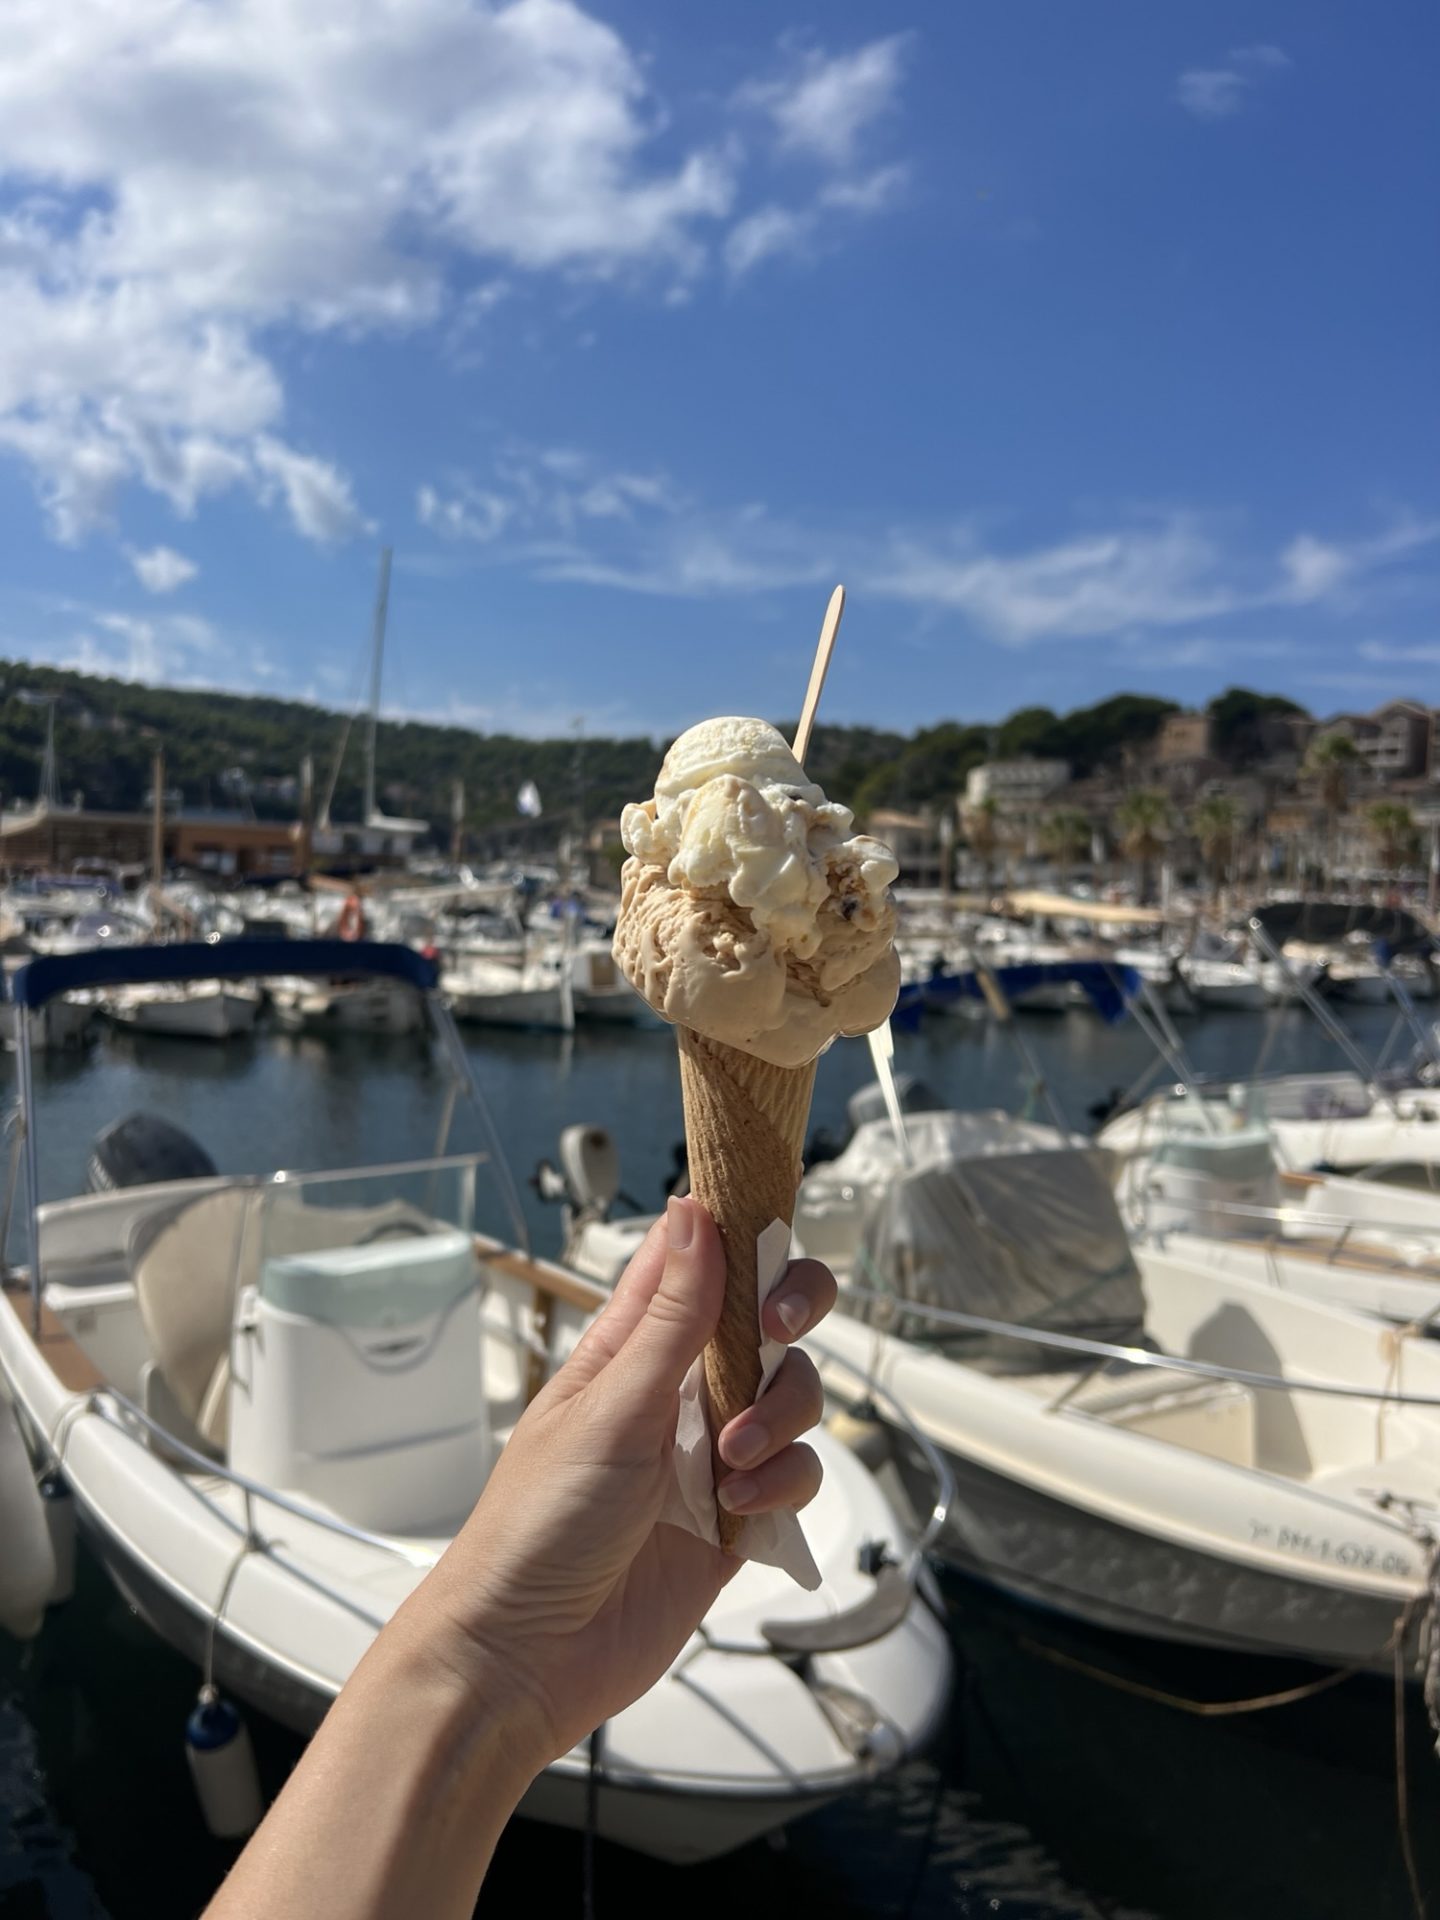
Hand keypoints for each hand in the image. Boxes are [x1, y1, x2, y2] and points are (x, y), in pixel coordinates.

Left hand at [413, 1196, 837, 1767]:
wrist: (527, 1657)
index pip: (696, 1261)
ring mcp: (707, 1454)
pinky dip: (781, 1485)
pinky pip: (793, 1477)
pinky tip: (737, 1510)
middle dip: (787, 1319)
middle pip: (764, 1323)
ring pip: (790, 1398)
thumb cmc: (536, 1525)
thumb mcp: (610, 1407)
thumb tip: (692, 1214)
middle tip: (775, 1330)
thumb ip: (670, 1316)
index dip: (743, 1236)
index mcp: (631, 1347)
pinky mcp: (733, 1519)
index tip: (770, 1237)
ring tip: (731, 1462)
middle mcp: (675, 1391)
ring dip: (779, 1417)